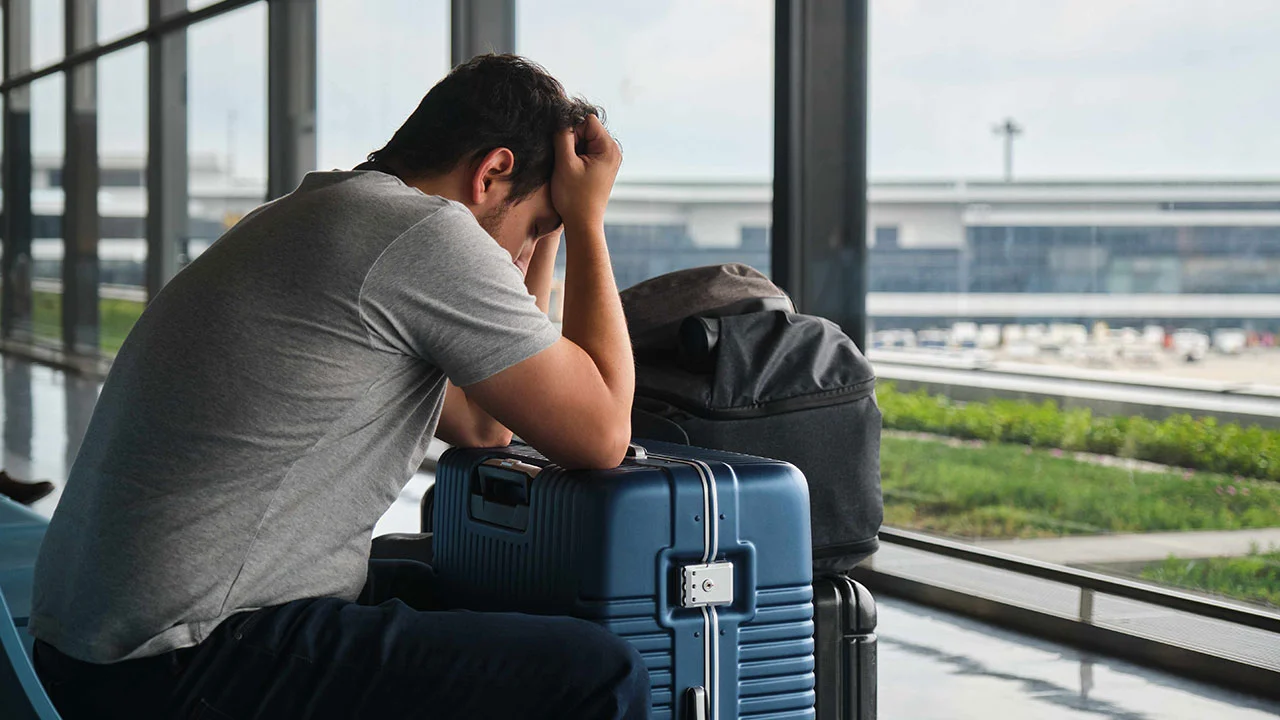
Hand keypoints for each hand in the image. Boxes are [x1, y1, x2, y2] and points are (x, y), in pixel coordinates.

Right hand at [551, 114, 621, 229]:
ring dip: (571, 151)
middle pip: (586, 129)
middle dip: (572, 141)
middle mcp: (613, 151)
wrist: (582, 224)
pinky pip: (585, 152)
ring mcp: (608, 159)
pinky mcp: (601, 167)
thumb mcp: (564, 163)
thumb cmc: (574, 197)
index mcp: (609, 148)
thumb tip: (561, 116)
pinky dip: (575, 158)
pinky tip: (572, 173)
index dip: (571, 130)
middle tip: (566, 162)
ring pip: (584, 141)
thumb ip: (563, 136)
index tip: (564, 149)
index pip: (587, 120)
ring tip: (569, 170)